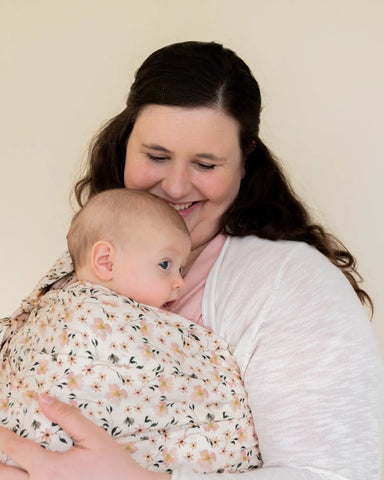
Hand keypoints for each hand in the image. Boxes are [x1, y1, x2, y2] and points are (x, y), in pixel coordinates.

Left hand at [0, 394, 169, 479]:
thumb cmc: (112, 464)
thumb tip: (44, 399)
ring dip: (5, 473)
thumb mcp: (93, 436)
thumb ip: (67, 417)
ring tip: (4, 461)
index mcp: (49, 468)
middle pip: (4, 475)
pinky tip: (21, 474)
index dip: (0, 437)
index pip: (15, 449)